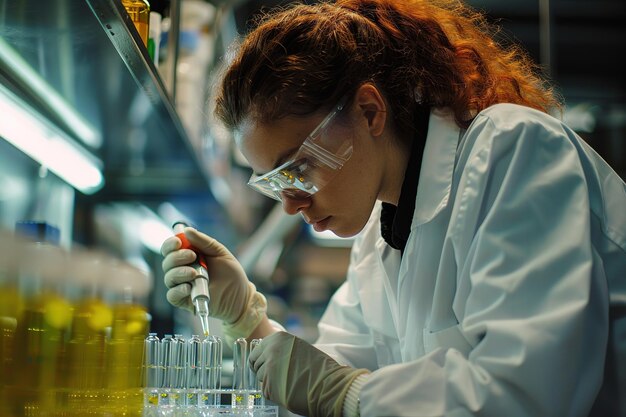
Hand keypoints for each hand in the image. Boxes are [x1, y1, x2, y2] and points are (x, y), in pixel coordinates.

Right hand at [161, 227, 265, 333]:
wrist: (240, 295)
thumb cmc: (230, 273)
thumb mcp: (220, 252)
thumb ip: (204, 242)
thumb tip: (186, 230)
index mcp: (188, 256)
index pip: (171, 248)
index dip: (170, 244)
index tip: (179, 242)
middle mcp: (182, 270)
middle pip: (167, 262)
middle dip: (177, 257)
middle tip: (192, 256)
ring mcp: (182, 285)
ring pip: (169, 278)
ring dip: (179, 273)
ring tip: (195, 273)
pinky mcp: (184, 300)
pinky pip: (172, 295)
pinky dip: (177, 290)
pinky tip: (188, 287)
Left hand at [249, 331, 368, 416]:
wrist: (327, 384)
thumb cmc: (318, 367)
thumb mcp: (298, 347)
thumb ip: (281, 348)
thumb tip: (267, 355)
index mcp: (277, 338)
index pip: (257, 350)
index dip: (261, 359)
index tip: (267, 364)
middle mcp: (270, 350)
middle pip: (256, 364)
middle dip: (265, 371)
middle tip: (280, 376)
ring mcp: (268, 368)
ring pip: (260, 377)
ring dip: (270, 381)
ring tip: (288, 381)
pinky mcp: (269, 386)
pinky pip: (265, 390)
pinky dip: (274, 392)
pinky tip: (288, 389)